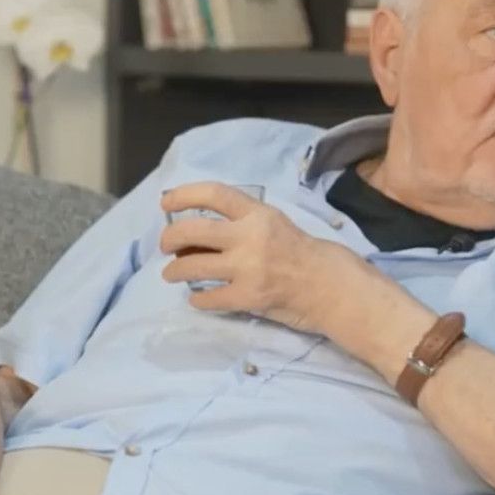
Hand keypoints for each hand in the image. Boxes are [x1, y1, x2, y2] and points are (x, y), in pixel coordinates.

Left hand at [159, 181, 362, 333]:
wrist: (329, 284)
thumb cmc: (302, 252)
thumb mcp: (274, 223)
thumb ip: (242, 223)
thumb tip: (198, 234)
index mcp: (258, 213)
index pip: (213, 194)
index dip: (183, 195)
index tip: (166, 203)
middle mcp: (249, 236)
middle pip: (191, 230)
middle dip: (169, 238)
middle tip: (166, 246)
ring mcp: (247, 268)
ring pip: (191, 267)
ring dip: (174, 271)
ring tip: (172, 274)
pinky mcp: (248, 296)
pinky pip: (208, 298)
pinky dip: (198, 300)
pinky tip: (199, 298)